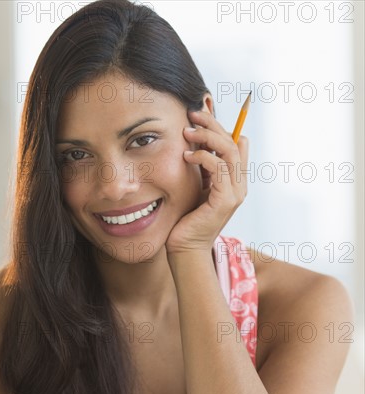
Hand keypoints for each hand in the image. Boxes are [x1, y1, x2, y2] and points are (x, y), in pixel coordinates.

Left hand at [164, 110, 248, 254]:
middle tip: (192, 115)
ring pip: (229, 150)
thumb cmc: (186, 219)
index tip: (200, 115)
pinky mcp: (225, 201)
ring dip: (207, 136)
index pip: (236, 143)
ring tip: (186, 132)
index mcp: (234, 180)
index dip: (221, 125)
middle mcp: (239, 185)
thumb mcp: (195, 188)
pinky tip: (186, 156)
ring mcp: (235, 193)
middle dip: (213, 124)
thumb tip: (195, 144)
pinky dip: (203, 156)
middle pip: (234, 141)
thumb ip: (202, 170)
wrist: (185, 249)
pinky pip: (218, 168)